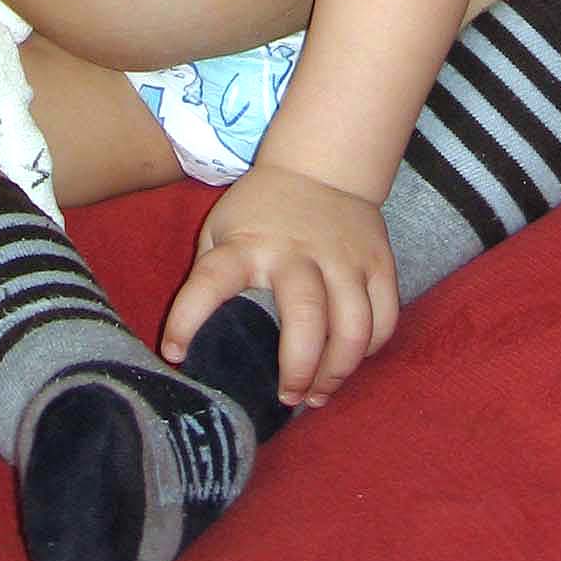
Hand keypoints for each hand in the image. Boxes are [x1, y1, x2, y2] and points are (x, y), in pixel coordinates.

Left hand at [160, 164, 397, 409]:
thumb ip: (212, 275)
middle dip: (298, 369)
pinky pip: (384, 318)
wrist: (320, 163)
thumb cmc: (261, 209)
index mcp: (248, 244)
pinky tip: (350, 361)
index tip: (175, 353)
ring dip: (337, 371)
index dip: (188, 320)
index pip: (212, 281)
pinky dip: (371, 349)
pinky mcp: (378, 261)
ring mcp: (343, 256)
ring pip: (354, 326)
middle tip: (287, 397)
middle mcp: (297, 251)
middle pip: (305, 317)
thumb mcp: (223, 229)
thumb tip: (193, 341)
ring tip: (318, 393)